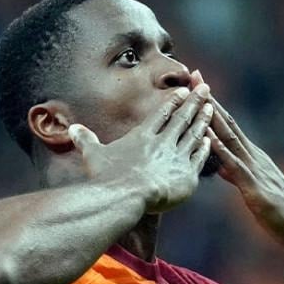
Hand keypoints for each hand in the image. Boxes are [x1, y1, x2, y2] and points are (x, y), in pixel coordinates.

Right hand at [68, 84, 213, 212]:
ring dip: (203, 120)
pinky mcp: (186, 176)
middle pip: (182, 118)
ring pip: (193, 134)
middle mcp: (163, 142)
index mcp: (143, 136)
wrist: (125, 196)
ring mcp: (176, 158)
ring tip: (212, 107)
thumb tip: (72, 128)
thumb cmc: (108, 177)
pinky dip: (205, 147)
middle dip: (195, 101)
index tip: (184, 91)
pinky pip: (199, 158)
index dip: (173, 102)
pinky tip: (210, 139)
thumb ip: (86, 140)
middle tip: (206, 87)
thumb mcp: (94, 156)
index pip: (161, 114)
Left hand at [203, 92, 283, 257]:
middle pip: (228, 124)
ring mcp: (256, 171)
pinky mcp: (256, 189)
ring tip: (198, 95)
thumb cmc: (283, 216)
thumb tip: (221, 166)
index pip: (229, 127)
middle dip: (209, 99)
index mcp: (254, 159)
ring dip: (212, 116)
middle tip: (193, 74)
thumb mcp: (254, 191)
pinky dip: (220, 150)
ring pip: (230, 138)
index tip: (199, 83)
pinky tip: (208, 138)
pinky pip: (235, 167)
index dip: (213, 105)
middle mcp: (255, 158)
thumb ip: (237, 175)